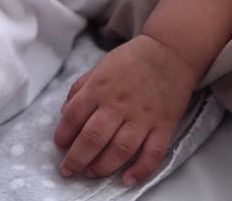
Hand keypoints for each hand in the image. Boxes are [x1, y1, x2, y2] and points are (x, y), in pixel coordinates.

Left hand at [54, 35, 196, 185]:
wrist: (171, 51)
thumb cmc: (133, 59)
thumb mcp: (100, 66)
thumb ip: (81, 88)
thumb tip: (65, 112)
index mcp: (99, 88)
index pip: (73, 117)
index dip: (63, 135)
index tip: (60, 146)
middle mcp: (118, 104)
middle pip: (92, 138)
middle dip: (76, 159)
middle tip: (68, 170)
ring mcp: (143, 116)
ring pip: (120, 149)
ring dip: (102, 167)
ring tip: (91, 172)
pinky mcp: (164, 125)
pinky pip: (153, 153)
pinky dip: (141, 170)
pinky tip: (128, 179)